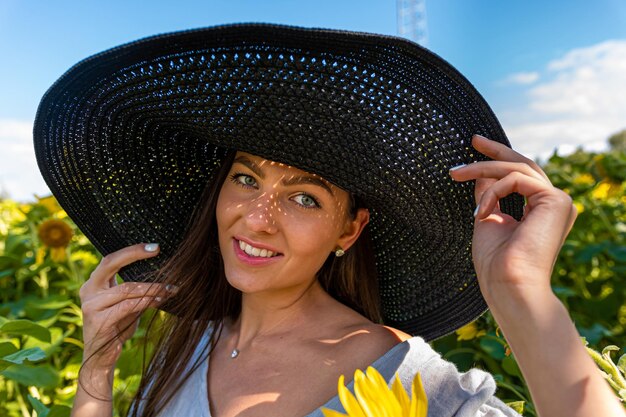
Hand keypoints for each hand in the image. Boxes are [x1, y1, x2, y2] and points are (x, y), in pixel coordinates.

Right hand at [78, 243, 173, 371]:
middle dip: (135, 254)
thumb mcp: (126, 305)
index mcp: (94, 284)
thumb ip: (136, 290)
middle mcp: (88, 291)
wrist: (100, 360)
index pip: (111, 259)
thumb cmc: (116, 329)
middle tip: (157, 250)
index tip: (154, 246)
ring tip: (170, 287)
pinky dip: (148, 301)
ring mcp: (91, 305)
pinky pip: (129, 306)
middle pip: (111, 264)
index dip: (132, 250)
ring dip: (152, 287)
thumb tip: (163, 274)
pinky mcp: (99, 321)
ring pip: (127, 288)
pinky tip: (161, 299)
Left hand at [449, 135, 576, 305]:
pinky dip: (492, 191)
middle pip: (523, 164)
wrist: (509, 285)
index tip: (473, 150)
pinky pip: (515, 180)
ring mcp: (559, 201)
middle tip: (473, 139)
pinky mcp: (556, 200)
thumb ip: (488, 195)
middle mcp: (554, 203)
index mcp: (541, 210)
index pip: (520, 176)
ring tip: (455, 174)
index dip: (498, 160)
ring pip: (516, 168)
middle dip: (495, 150)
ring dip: (482, 168)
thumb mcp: (488, 218)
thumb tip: (481, 173)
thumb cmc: (496, 263)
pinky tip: (481, 212)